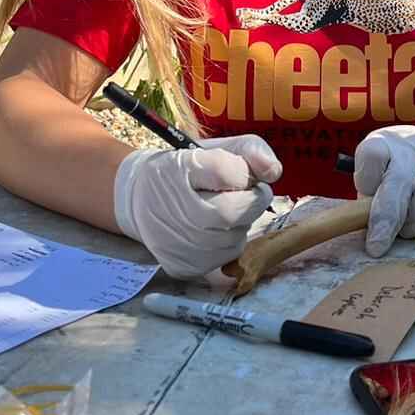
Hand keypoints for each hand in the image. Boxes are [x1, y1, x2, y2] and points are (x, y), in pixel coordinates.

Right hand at [112, 136, 281, 277]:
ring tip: (223, 210)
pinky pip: (226, 255)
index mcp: (180, 169)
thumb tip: (274, 172)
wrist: (140, 200)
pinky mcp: (184, 266)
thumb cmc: (186, 172)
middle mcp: (176, 209)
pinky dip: (229, 241)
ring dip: (241, 222)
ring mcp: (178, 243)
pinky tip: (213, 229)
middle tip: (243, 193)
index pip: (226, 171)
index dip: (243, 171)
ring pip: (235, 237)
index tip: (239, 171)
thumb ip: (250, 150)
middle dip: (250, 201)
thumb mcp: (214, 148)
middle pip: (233, 211)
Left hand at [353, 126, 414, 256]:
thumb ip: (368, 202)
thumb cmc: (392, 171)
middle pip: (400, 179)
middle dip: (388, 217)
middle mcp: (409, 142)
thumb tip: (368, 232)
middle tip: (379, 244)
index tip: (362, 209)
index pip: (373, 156)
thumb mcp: (373, 178)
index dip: (368, 182)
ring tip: (407, 231)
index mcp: (380, 143)